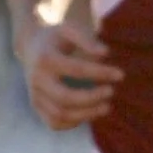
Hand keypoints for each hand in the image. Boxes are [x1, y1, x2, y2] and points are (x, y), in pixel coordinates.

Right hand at [19, 13, 119, 131]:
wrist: (32, 47)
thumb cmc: (57, 38)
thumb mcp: (69, 29)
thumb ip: (87, 39)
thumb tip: (105, 53)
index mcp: (46, 59)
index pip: (77, 70)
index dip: (101, 73)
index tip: (120, 75)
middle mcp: (37, 80)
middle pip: (65, 98)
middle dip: (92, 98)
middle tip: (111, 92)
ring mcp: (35, 95)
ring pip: (60, 115)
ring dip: (87, 114)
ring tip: (106, 106)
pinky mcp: (36, 107)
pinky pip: (55, 123)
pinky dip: (74, 123)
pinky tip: (89, 112)